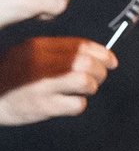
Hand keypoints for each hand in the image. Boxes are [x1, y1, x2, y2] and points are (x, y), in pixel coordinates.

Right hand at [0, 38, 114, 125]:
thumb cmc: (15, 76)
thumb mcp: (30, 54)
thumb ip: (59, 52)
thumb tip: (97, 55)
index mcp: (38, 46)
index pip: (80, 45)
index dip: (103, 53)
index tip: (111, 61)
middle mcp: (40, 63)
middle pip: (86, 63)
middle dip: (100, 72)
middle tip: (97, 78)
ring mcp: (42, 84)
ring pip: (85, 82)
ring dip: (92, 87)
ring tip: (83, 90)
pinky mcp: (44, 105)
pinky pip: (77, 104)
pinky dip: (79, 104)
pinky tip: (69, 102)